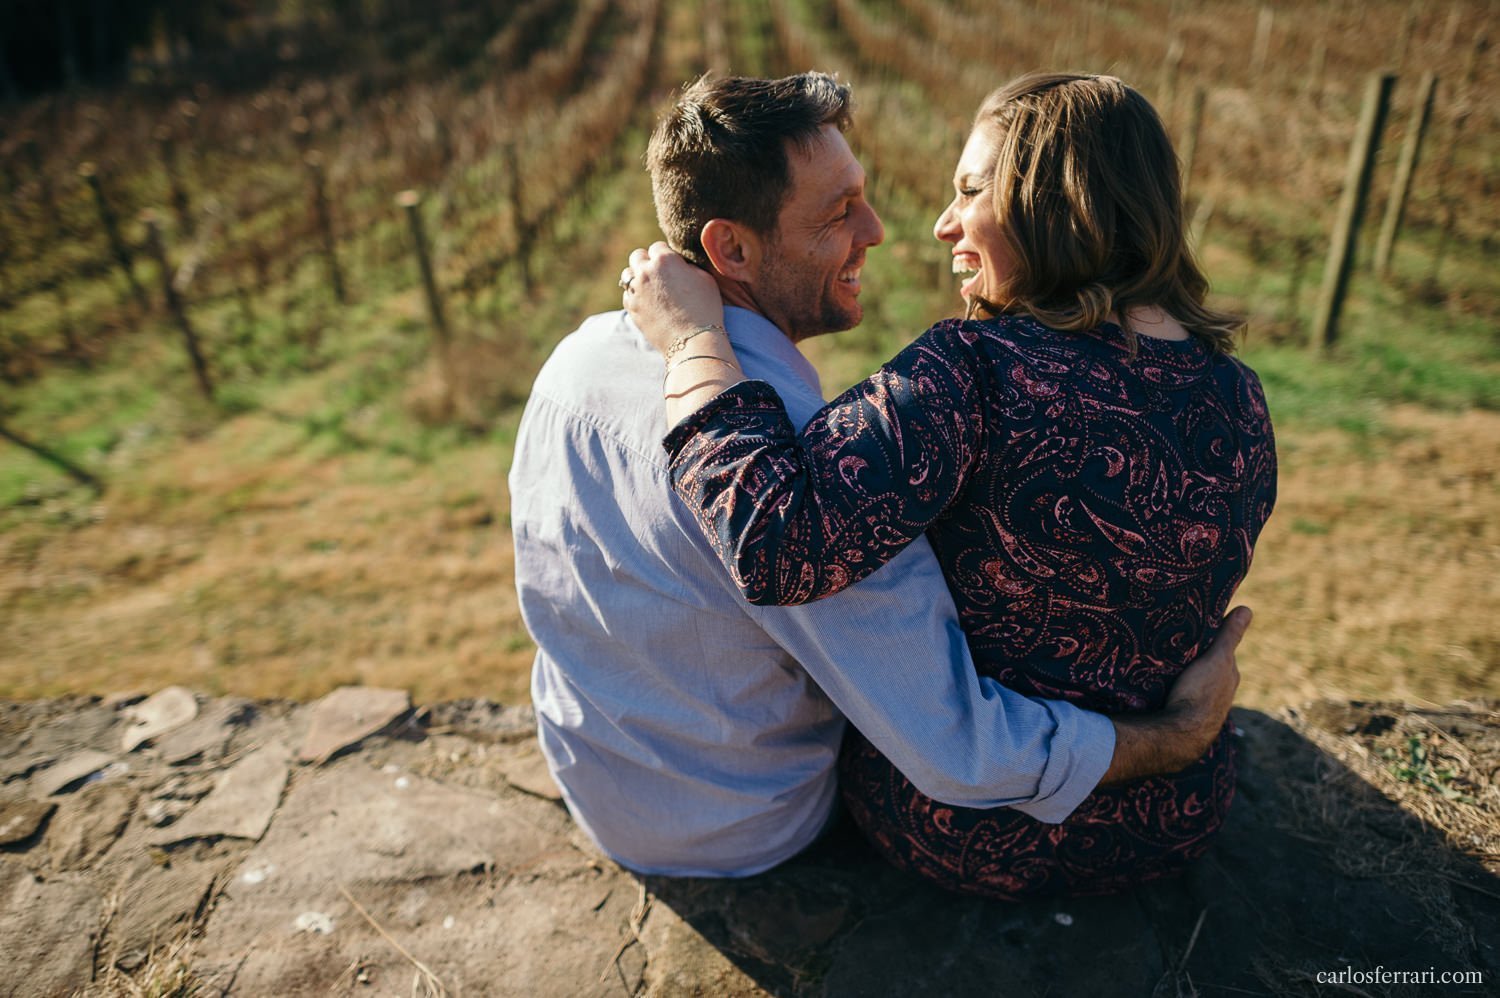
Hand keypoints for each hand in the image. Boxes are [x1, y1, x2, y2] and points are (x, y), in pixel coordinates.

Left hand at [621, 241, 724, 355]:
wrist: (692, 340)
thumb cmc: (704, 308)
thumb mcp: (705, 279)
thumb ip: (687, 265)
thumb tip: (678, 265)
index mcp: (665, 259)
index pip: (658, 247)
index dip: (666, 256)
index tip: (673, 266)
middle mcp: (645, 271)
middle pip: (638, 256)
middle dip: (647, 262)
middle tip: (659, 274)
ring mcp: (635, 290)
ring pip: (628, 274)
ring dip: (637, 277)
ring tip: (650, 287)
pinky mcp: (631, 307)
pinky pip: (627, 294)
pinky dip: (635, 295)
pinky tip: (647, 302)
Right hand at [1160, 605, 1249, 749]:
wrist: (1182, 734)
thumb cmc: (1201, 693)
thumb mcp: (1216, 658)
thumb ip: (1229, 636)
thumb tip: (1247, 609)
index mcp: (1230, 676)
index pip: (1222, 653)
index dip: (1211, 641)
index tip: (1193, 630)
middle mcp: (1222, 693)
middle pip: (1209, 669)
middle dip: (1197, 659)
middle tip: (1176, 645)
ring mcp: (1206, 708)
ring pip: (1196, 685)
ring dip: (1185, 676)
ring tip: (1166, 665)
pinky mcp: (1189, 718)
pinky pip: (1184, 698)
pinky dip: (1178, 690)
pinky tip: (1165, 688)